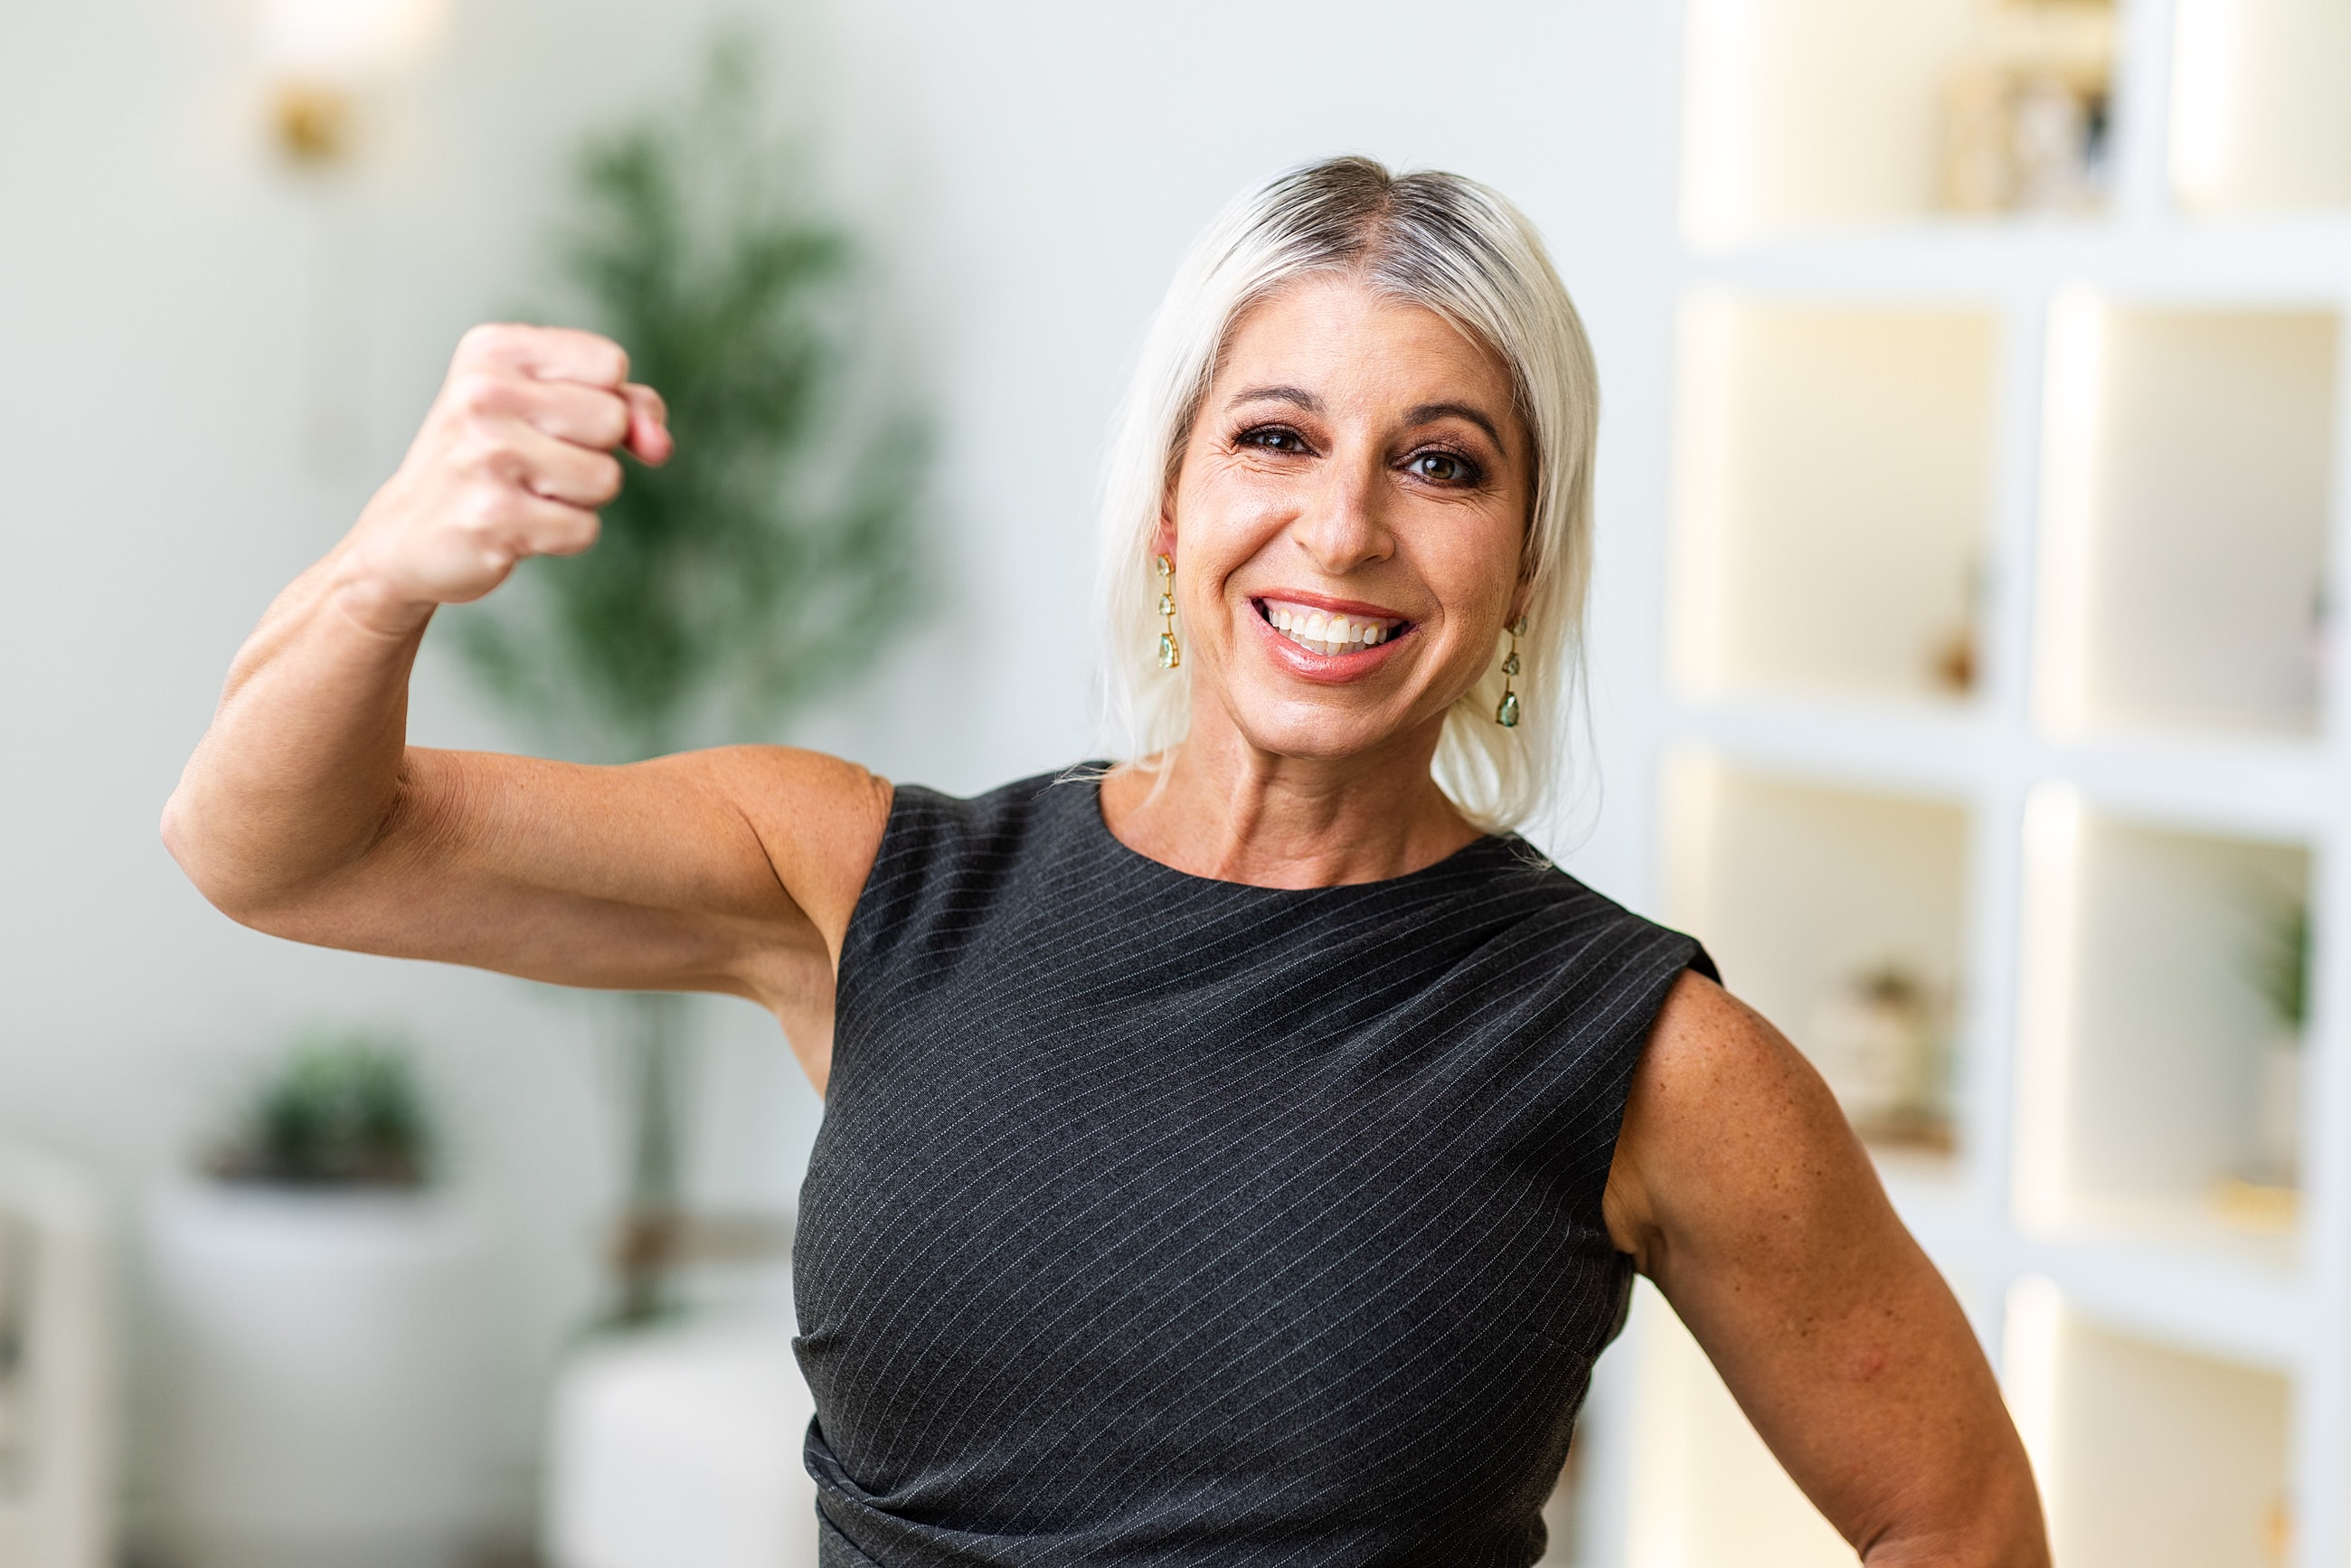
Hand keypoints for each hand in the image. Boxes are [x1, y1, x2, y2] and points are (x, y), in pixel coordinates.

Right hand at [332, 324, 672, 636]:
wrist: (406, 534)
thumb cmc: (489, 462)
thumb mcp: (547, 408)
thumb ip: (626, 406)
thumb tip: (659, 444)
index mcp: (493, 350)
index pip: (610, 364)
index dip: (604, 401)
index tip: (553, 417)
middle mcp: (482, 392)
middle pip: (613, 420)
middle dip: (592, 452)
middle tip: (533, 462)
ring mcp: (486, 454)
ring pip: (605, 478)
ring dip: (578, 499)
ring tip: (522, 493)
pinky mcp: (494, 516)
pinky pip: (584, 529)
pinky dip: (561, 537)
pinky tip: (514, 527)